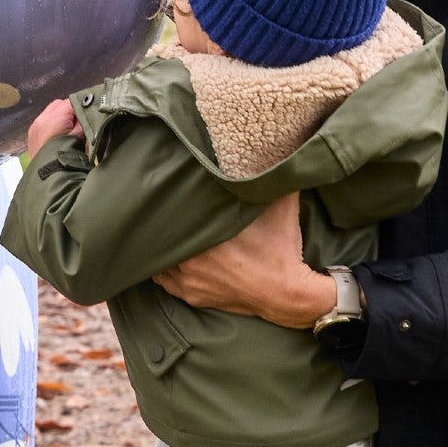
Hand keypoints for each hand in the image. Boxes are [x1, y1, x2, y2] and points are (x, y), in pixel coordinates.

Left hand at [24, 96, 81, 157]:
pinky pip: (42, 123)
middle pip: (58, 105)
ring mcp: (34, 127)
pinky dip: (50, 125)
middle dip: (68, 110)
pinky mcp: (31, 135)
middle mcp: (41, 119)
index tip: (86, 114)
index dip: (80, 107)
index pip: (71, 102)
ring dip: (58, 117)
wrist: (50, 176)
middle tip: (78, 122)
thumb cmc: (69, 155)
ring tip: (67, 130)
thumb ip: (83, 121)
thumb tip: (85, 112)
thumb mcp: (81, 136)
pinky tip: (56, 136)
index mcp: (55, 118)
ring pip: (49, 113)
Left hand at [153, 195, 338, 328]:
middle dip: (163, 224)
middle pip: (162, 238)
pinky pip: (166, 282)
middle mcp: (189, 262)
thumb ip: (271, 177)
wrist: (288, 294)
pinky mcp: (193, 297)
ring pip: (159, 261)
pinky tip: (166, 258)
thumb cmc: (282, 248)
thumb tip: (275, 149)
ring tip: (162, 233)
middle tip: (161, 210)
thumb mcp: (280, 205)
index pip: (171, 217)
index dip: (167, 204)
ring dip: (162, 248)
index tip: (165, 194)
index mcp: (204, 236)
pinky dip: (165, 270)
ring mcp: (188, 282)